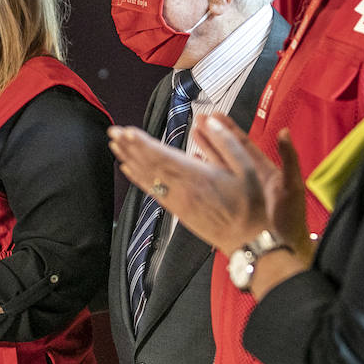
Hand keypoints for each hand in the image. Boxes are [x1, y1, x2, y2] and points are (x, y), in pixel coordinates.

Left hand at [108, 114, 284, 254]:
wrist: (248, 240)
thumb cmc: (250, 205)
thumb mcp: (248, 168)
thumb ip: (227, 143)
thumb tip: (210, 122)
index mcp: (198, 176)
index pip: (163, 156)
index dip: (142, 143)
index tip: (127, 131)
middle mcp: (183, 189)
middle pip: (149, 164)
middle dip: (130, 147)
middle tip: (114, 132)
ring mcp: (178, 201)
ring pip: (147, 177)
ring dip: (129, 159)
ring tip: (115, 146)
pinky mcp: (178, 210)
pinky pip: (152, 191)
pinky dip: (138, 178)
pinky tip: (128, 170)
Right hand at [196, 122, 312, 262]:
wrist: (283, 246)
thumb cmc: (291, 218)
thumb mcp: (293, 185)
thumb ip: (289, 157)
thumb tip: (284, 132)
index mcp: (263, 169)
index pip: (243, 144)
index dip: (229, 129)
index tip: (216, 116)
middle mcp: (250, 176)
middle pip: (228, 151)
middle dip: (213, 135)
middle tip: (198, 121)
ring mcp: (240, 190)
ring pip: (220, 165)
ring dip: (207, 151)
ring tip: (194, 136)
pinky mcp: (232, 202)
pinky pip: (217, 183)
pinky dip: (205, 173)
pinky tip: (196, 165)